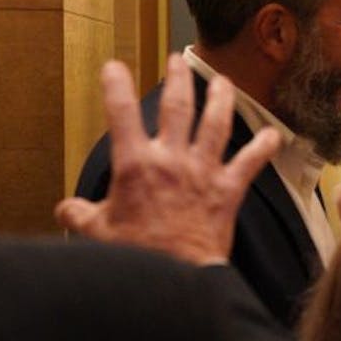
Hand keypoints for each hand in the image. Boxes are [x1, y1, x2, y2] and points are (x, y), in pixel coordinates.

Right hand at [54, 54, 280, 265]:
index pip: (120, 115)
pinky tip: (273, 135)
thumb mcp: (97, 234)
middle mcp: (171, 160)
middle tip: (178, 62)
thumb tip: (66, 209)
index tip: (114, 67)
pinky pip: (249, 163)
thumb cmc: (136, 256)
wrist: (175, 278)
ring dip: (220, 100)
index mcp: (135, 166)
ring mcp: (203, 172)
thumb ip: (81, 215)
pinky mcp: (228, 191)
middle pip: (176, 108)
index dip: (115, 86)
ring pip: (215, 124)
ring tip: (223, 82)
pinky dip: (263, 148)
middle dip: (177, 80)